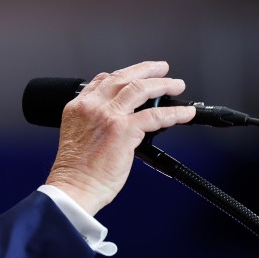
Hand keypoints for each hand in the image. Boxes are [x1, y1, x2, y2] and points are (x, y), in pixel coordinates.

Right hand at [44, 61, 195, 214]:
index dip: (123, 74)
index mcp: (77, 107)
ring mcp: (108, 115)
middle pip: (123, 77)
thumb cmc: (76, 172)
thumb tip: (122, 121)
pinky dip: (174, 113)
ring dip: (163, 84)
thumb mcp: (77, 137)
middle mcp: (92, 106)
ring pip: (140, 89)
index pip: (102, 80)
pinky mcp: (123, 129)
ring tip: (176, 85)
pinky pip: (155, 115)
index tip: (136, 74)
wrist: (73, 188)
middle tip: (162, 69)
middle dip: (147, 69)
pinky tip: (185, 113)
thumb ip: (94, 123)